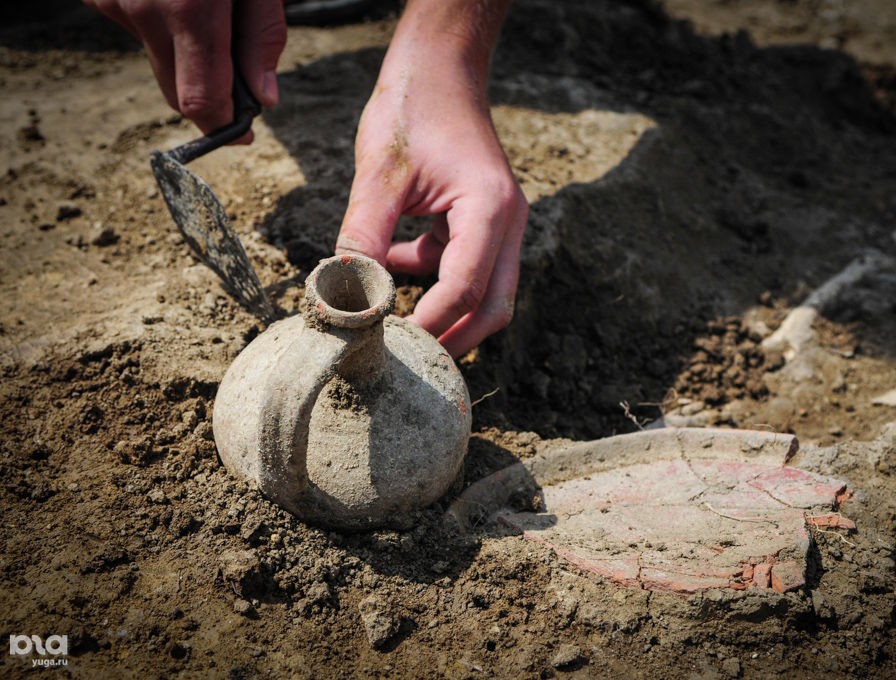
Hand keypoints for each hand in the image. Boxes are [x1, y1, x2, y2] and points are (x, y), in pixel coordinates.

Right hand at [83, 0, 286, 138]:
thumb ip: (262, 34)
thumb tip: (265, 97)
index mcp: (188, 10)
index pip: (200, 100)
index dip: (224, 124)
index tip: (243, 131)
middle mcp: (141, 10)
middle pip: (175, 88)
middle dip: (210, 91)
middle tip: (241, 75)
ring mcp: (111, 0)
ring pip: (157, 55)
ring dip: (184, 47)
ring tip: (205, 1)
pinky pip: (136, 24)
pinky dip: (159, 19)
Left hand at [336, 0, 526, 358]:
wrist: (440, 69)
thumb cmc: (414, 107)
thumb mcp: (379, 173)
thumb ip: (364, 235)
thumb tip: (344, 293)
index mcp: (489, 210)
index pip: (464, 289)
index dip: (429, 325)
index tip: (388, 344)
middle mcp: (508, 222)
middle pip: (494, 306)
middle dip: (454, 339)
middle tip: (409, 362)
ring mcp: (502, 223)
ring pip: (486, 292)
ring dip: (444, 311)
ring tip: (394, 321)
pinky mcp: (486, 221)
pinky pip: (466, 267)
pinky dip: (433, 277)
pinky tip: (392, 261)